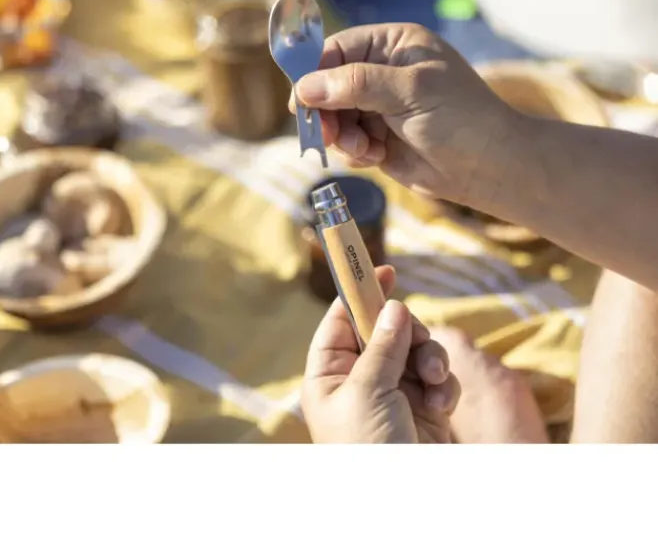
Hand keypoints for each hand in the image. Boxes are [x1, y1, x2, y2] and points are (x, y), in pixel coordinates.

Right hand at [290, 23, 518, 204]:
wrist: (489, 168)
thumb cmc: (460, 117)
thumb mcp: (409, 90)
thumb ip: (355, 84)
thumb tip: (304, 87)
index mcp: (392, 45)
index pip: (336, 49)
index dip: (314, 72)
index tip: (300, 101)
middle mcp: (381, 72)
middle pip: (327, 85)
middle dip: (325, 112)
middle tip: (328, 135)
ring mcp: (377, 106)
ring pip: (332, 117)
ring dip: (340, 136)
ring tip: (363, 149)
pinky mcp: (376, 138)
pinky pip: (345, 142)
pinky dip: (353, 152)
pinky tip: (375, 157)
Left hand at [302, 265, 459, 443]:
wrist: (402, 506)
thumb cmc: (368, 449)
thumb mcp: (368, 391)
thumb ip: (381, 345)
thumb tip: (392, 305)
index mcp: (330, 375)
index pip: (340, 321)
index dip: (359, 294)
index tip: (382, 269)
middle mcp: (360, 379)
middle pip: (385, 329)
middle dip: (406, 331)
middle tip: (416, 340)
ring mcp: (394, 393)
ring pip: (417, 348)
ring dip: (430, 357)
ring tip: (434, 379)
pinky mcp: (424, 407)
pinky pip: (438, 376)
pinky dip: (444, 385)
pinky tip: (442, 406)